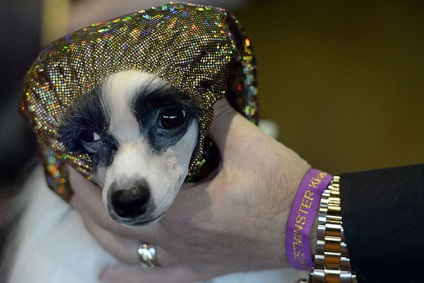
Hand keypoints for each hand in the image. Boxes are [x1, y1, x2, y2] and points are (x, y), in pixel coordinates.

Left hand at [70, 99, 309, 282]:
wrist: (312, 225)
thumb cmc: (283, 187)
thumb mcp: (251, 144)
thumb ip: (218, 118)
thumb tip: (197, 94)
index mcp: (185, 210)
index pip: (127, 193)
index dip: (98, 176)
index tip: (82, 156)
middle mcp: (179, 240)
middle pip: (117, 224)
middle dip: (87, 200)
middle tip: (72, 177)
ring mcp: (189, 259)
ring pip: (129, 253)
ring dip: (99, 233)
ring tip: (80, 213)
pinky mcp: (203, 269)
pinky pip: (158, 281)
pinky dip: (128, 281)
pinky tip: (106, 278)